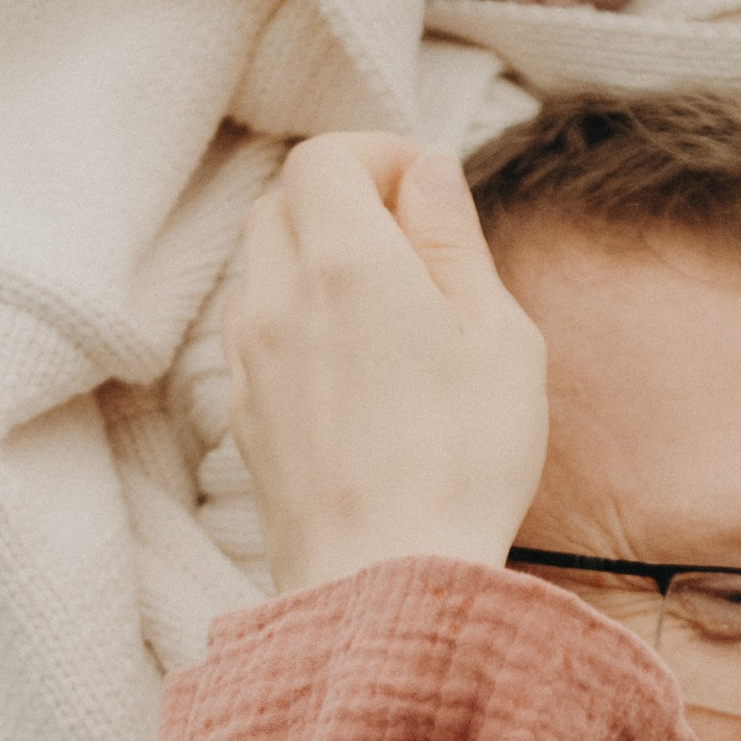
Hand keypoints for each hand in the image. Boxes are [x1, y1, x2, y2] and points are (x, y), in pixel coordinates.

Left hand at [226, 134, 548, 595]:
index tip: (423, 190)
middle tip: (412, 247)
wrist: (384, 584)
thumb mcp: (498, 336)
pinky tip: (354, 372)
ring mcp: (249, 358)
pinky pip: (257, 332)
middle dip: (342, 200)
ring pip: (263, 266)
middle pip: (283, 202)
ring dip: (315, 262)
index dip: (374, 156)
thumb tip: (425, 172)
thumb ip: (453, 240)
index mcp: (347, 260)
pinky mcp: (242, 414)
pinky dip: (296, 319)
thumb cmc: (462, 464)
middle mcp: (279, 297)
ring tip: (387, 315)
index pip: (323, 157)